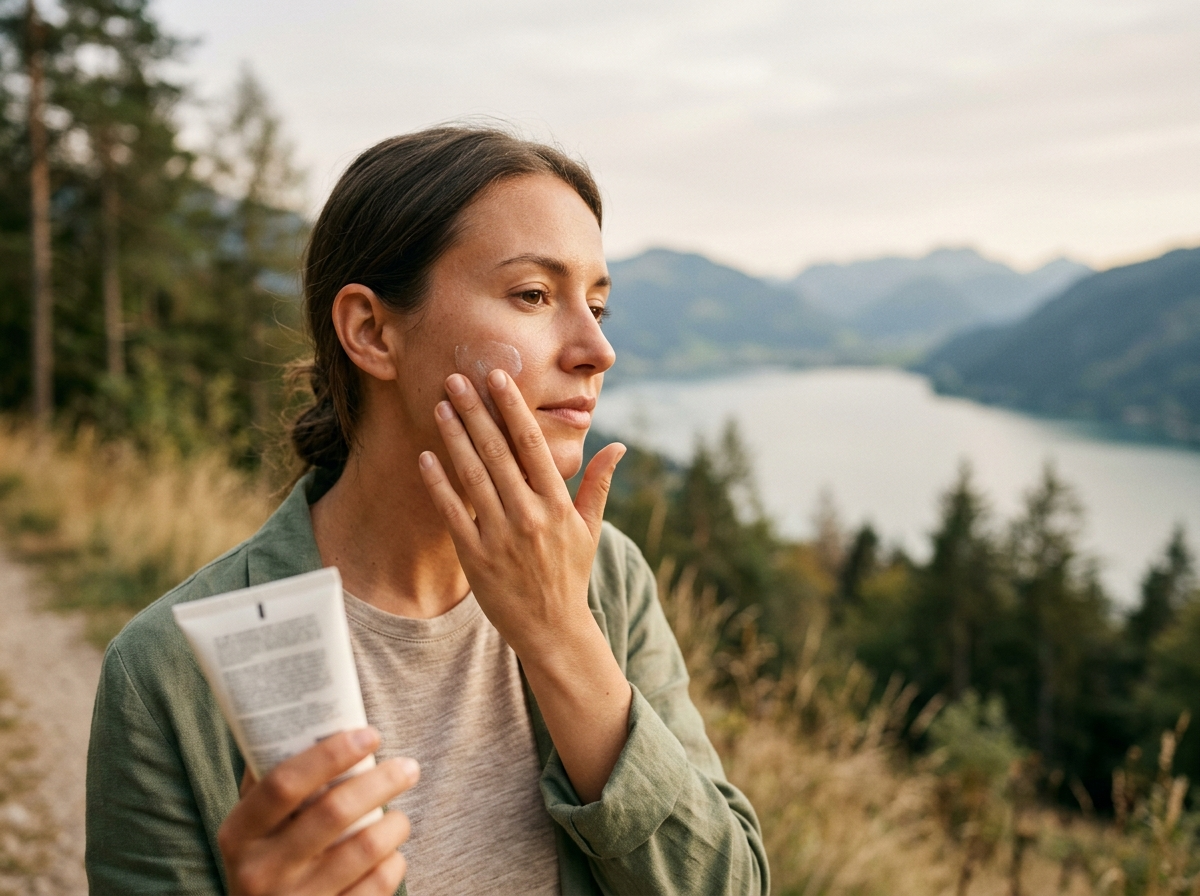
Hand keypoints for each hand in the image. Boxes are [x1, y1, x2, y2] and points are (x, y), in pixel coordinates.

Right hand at [218, 728, 417, 895]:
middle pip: (334, 811)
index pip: (284, 783)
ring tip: (400, 815)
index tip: (370, 734)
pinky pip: (378, 884)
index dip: (330, 754)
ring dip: (395, 823)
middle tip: (409, 766)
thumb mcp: (254, 830)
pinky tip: (392, 855)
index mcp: (238, 835)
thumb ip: (272, 783)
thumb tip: (310, 717)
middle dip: (381, 781)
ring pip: (365, 848)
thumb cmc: (269, 863)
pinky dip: (394, 863)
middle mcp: (260, 872)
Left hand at [418, 369, 632, 802]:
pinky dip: (439, 484)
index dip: (512, 409)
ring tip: (440, 405)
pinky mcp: (476, 555)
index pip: (532, 445)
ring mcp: (501, 535)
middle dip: (475, 412)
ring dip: (454, 437)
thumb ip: (598, 483)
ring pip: (473, 476)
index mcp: (557, 504)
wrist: (552, 629)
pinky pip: (454, 512)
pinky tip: (426, 456)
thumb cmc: (571, 574)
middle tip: (456, 377)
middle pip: (497, 452)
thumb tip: (618, 445)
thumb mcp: (590, 529)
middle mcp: (529, 515)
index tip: (497, 379)